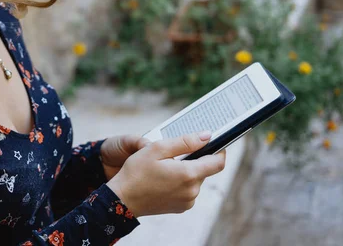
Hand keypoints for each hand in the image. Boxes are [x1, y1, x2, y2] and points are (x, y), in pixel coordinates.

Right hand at [106, 131, 226, 217]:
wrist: (122, 199)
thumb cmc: (136, 172)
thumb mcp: (157, 149)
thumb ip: (185, 141)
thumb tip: (207, 136)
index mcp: (189, 174)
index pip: (218, 162)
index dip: (220, 150)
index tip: (214, 143)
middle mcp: (192, 191)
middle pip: (204, 170)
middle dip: (194, 160)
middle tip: (172, 155)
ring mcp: (187, 201)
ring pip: (195, 180)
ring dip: (186, 172)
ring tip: (164, 168)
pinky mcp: (181, 207)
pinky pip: (187, 191)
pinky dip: (180, 183)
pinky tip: (163, 179)